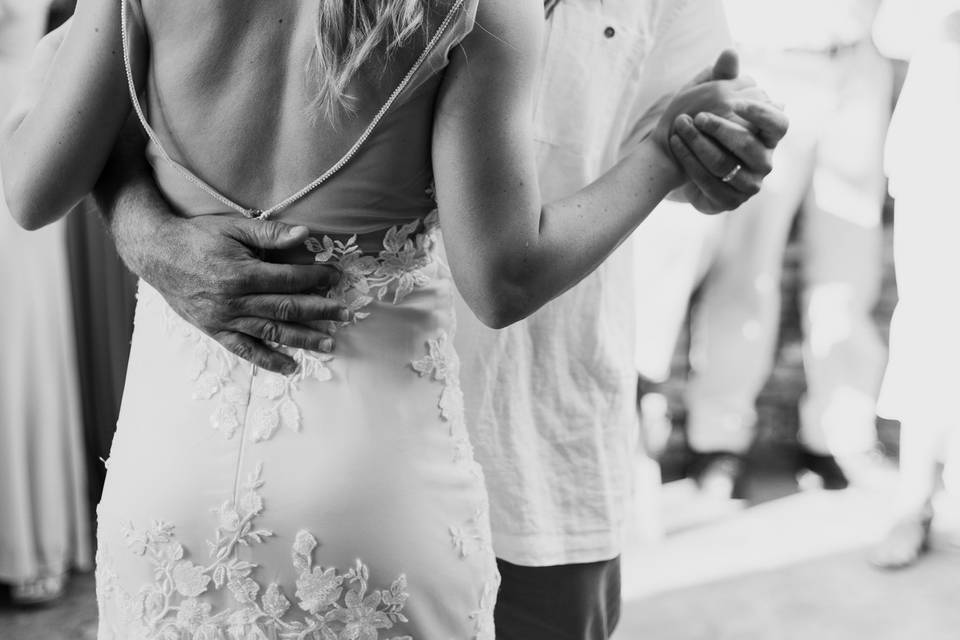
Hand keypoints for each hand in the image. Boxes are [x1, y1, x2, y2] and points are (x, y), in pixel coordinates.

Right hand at [145, 214, 346, 373]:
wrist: (155, 253)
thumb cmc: (197, 237)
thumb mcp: (233, 227)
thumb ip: (269, 233)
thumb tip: (304, 234)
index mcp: (241, 274)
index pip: (290, 280)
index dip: (316, 279)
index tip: (335, 278)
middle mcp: (235, 301)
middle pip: (286, 309)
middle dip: (320, 312)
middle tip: (346, 315)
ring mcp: (224, 319)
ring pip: (271, 332)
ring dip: (303, 339)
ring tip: (329, 343)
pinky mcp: (215, 330)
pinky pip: (245, 350)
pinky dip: (269, 360)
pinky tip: (291, 367)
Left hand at [666, 51, 789, 213]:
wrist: (689, 163)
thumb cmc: (707, 126)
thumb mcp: (712, 98)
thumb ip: (722, 77)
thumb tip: (729, 52)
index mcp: (769, 136)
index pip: (780, 124)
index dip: (761, 114)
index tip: (736, 102)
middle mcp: (765, 162)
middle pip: (747, 146)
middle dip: (719, 128)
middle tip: (696, 116)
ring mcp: (749, 185)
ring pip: (724, 165)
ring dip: (698, 145)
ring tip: (679, 127)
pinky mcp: (730, 202)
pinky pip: (708, 183)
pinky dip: (689, 162)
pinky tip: (676, 145)